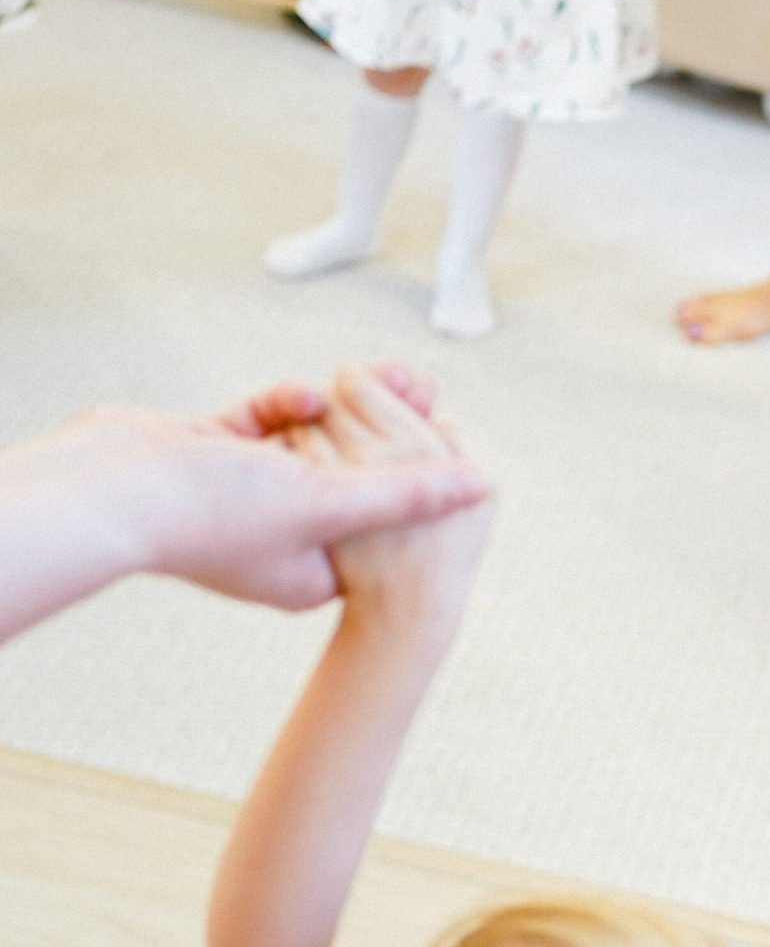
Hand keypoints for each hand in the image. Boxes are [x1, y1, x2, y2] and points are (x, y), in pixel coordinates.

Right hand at [78, 377, 482, 615]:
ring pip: (312, 446)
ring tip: (381, 372)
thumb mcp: (327, 502)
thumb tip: (484, 486)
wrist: (108, 490)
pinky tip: (300, 393)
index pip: (384, 527)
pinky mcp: (214, 457)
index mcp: (313, 574)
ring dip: (340, 411)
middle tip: (422, 388)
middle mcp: (281, 542)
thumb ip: (406, 494)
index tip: (446, 438)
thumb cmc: (214, 512)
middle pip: (351, 480)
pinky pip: (267, 423)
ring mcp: (245, 499)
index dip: (415, 482)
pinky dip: (284, 405)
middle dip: (384, 433)